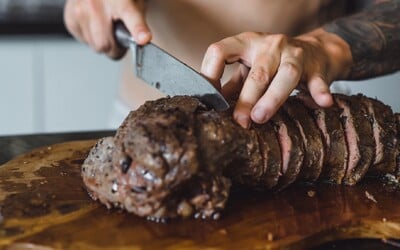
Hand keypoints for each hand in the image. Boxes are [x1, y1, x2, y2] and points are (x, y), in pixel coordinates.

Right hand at [64, 0, 150, 58]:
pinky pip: (84, 41)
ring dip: (103, 43)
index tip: (144, 39)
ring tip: (106, 28)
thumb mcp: (135, 3)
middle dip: (115, 48)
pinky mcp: (70, 18)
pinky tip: (94, 25)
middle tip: (120, 39)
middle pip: (105, 45)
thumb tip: (142, 40)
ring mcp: (80, 11)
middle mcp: (95, 4)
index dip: (138, 30)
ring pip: (95, 46)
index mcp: (120, 0)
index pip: (131, 17)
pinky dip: (91, 38)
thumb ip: (138, 22)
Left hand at [201, 29, 351, 127]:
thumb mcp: (248, 68)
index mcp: (247, 43)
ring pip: (286, 74)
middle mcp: (270, 44)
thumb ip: (231, 85)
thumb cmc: (273, 62)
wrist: (315, 51)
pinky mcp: (316, 67)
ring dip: (273, 97)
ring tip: (260, 117)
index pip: (220, 51)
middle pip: (257, 71)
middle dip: (247, 98)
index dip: (210, 73)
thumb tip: (211, 107)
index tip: (210, 98)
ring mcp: (295, 53)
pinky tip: (323, 102)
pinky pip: (318, 80)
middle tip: (240, 121)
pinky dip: (320, 91)